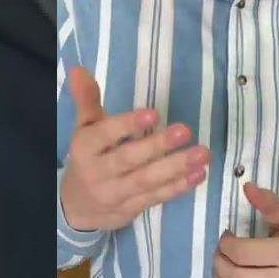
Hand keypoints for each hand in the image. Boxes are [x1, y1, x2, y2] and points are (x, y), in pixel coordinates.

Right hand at [59, 66, 209, 231]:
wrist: (76, 208)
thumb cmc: (88, 158)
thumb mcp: (84, 129)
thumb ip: (87, 99)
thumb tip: (79, 68)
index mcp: (85, 148)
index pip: (105, 135)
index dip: (128, 125)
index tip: (153, 114)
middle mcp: (98, 172)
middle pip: (128, 159)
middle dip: (157, 146)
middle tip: (185, 130)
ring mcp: (116, 194)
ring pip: (146, 181)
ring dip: (176, 168)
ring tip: (202, 153)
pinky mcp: (132, 209)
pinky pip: (156, 197)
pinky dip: (179, 187)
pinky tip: (199, 173)